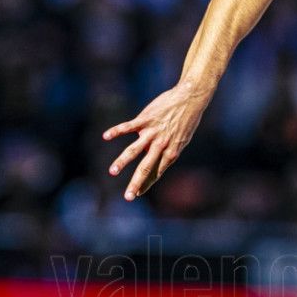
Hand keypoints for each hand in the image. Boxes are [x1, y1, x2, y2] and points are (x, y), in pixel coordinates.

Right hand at [102, 83, 208, 200]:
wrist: (190, 99)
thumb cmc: (186, 120)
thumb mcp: (182, 140)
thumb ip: (166, 149)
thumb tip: (149, 154)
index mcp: (171, 153)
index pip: (156, 173)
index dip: (147, 184)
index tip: (137, 194)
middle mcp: (161, 145)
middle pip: (146, 168)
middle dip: (136, 183)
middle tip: (127, 197)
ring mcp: (152, 133)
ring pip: (134, 150)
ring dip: (122, 162)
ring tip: (112, 171)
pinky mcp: (146, 119)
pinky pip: (128, 127)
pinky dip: (116, 131)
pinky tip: (105, 136)